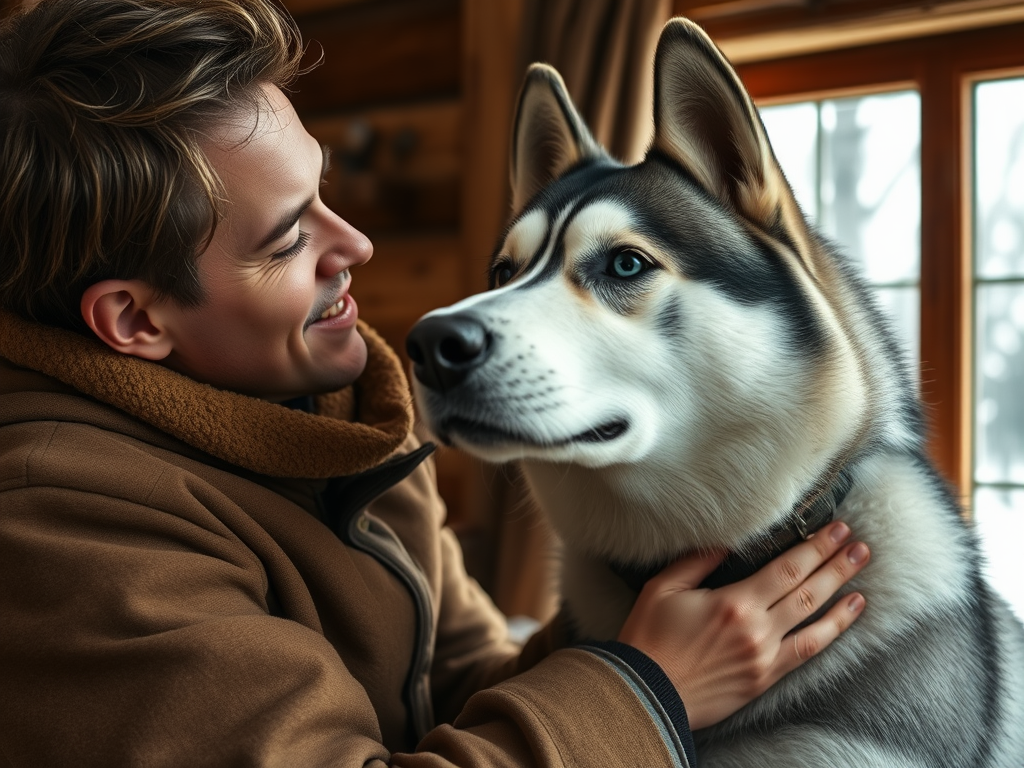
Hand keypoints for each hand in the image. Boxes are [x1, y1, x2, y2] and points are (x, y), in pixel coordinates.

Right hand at [617, 521, 867, 729]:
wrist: (646, 692)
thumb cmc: (648, 638)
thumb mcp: (662, 588)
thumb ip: (696, 561)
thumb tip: (725, 542)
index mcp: (733, 602)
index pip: (787, 569)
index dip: (815, 547)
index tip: (837, 530)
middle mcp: (757, 628)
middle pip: (808, 590)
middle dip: (836, 564)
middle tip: (860, 545)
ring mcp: (765, 656)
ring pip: (815, 621)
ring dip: (842, 595)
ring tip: (861, 574)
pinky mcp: (764, 678)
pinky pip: (807, 652)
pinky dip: (831, 632)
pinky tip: (847, 616)